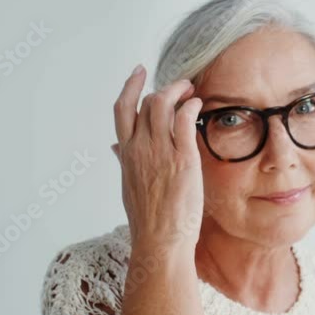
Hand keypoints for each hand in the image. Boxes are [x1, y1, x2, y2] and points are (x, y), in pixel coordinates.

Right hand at [112, 65, 204, 252]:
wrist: (160, 242)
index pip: (122, 110)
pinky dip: (190, 106)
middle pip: (146, 102)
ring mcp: (159, 152)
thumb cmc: (148, 220)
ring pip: (163, 104)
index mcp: (126, 154)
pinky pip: (184, 119)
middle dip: (165, 88)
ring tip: (192, 91)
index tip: (139, 72)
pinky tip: (198, 106)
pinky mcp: (182, 158)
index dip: (130, 86)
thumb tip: (116, 150)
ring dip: (179, 91)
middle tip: (182, 87)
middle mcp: (140, 148)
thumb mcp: (128, 186)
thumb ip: (124, 163)